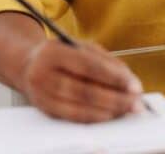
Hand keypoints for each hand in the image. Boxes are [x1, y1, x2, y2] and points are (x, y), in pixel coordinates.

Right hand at [19, 39, 143, 122]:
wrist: (28, 65)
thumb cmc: (61, 55)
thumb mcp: (80, 47)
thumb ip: (105, 60)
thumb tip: (128, 79)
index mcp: (53, 52)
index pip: (88, 66)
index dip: (114, 78)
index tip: (134, 86)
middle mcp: (43, 73)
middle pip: (84, 91)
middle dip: (115, 99)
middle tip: (135, 103)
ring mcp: (41, 94)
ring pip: (78, 107)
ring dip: (107, 111)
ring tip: (126, 110)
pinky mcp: (44, 109)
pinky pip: (72, 117)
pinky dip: (93, 118)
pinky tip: (108, 115)